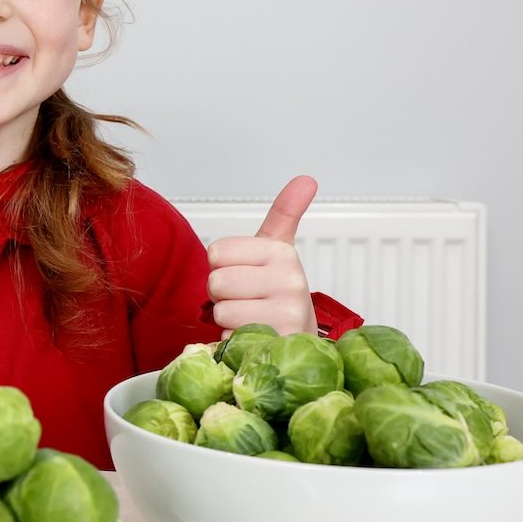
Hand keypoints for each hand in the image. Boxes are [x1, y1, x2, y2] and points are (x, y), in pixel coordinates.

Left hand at [206, 175, 318, 337]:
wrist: (299, 338)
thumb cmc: (278, 293)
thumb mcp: (278, 249)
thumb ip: (285, 213)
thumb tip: (306, 179)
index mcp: (282, 252)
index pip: (216, 253)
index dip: (221, 267)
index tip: (243, 274)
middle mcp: (290, 280)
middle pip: (216, 282)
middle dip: (223, 295)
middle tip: (246, 300)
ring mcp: (287, 313)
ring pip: (221, 311)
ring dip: (228, 320)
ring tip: (251, 317)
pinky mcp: (278, 342)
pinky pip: (230, 339)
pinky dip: (234, 342)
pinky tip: (254, 337)